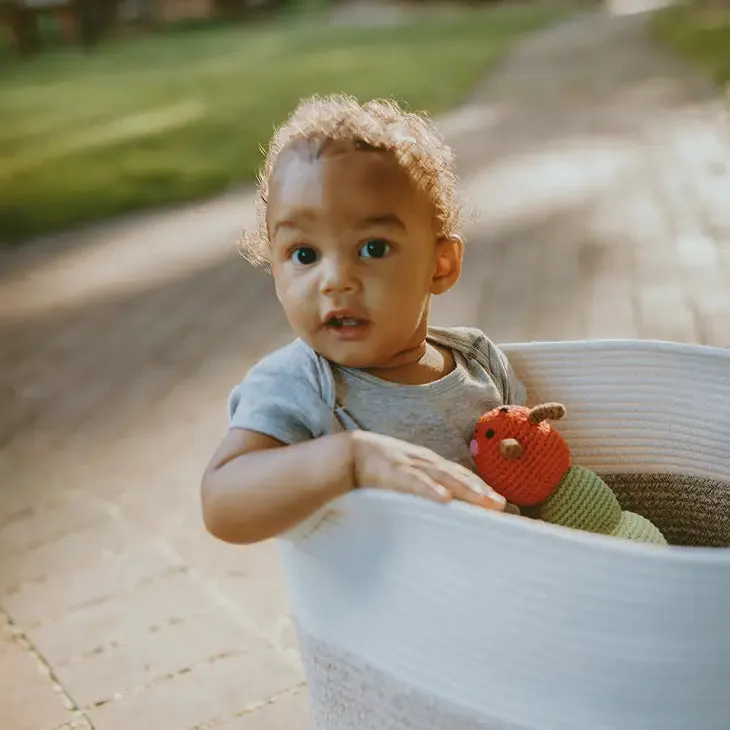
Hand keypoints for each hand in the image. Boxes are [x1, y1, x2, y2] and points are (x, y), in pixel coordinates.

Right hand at [350, 431, 505, 509]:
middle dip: (481, 490)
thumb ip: (421, 489)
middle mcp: (423, 461)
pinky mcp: (392, 472)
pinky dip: (430, 489)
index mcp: (427, 463)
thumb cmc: (375, 470)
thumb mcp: (404, 477)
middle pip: (458, 475)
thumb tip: (442, 509)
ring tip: (485, 501)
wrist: (346, 453)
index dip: (479, 487)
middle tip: (502, 505)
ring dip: (466, 489)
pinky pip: (414, 482)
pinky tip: (444, 498)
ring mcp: (409, 465)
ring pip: (444, 477)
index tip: (498, 503)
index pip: (460, 475)